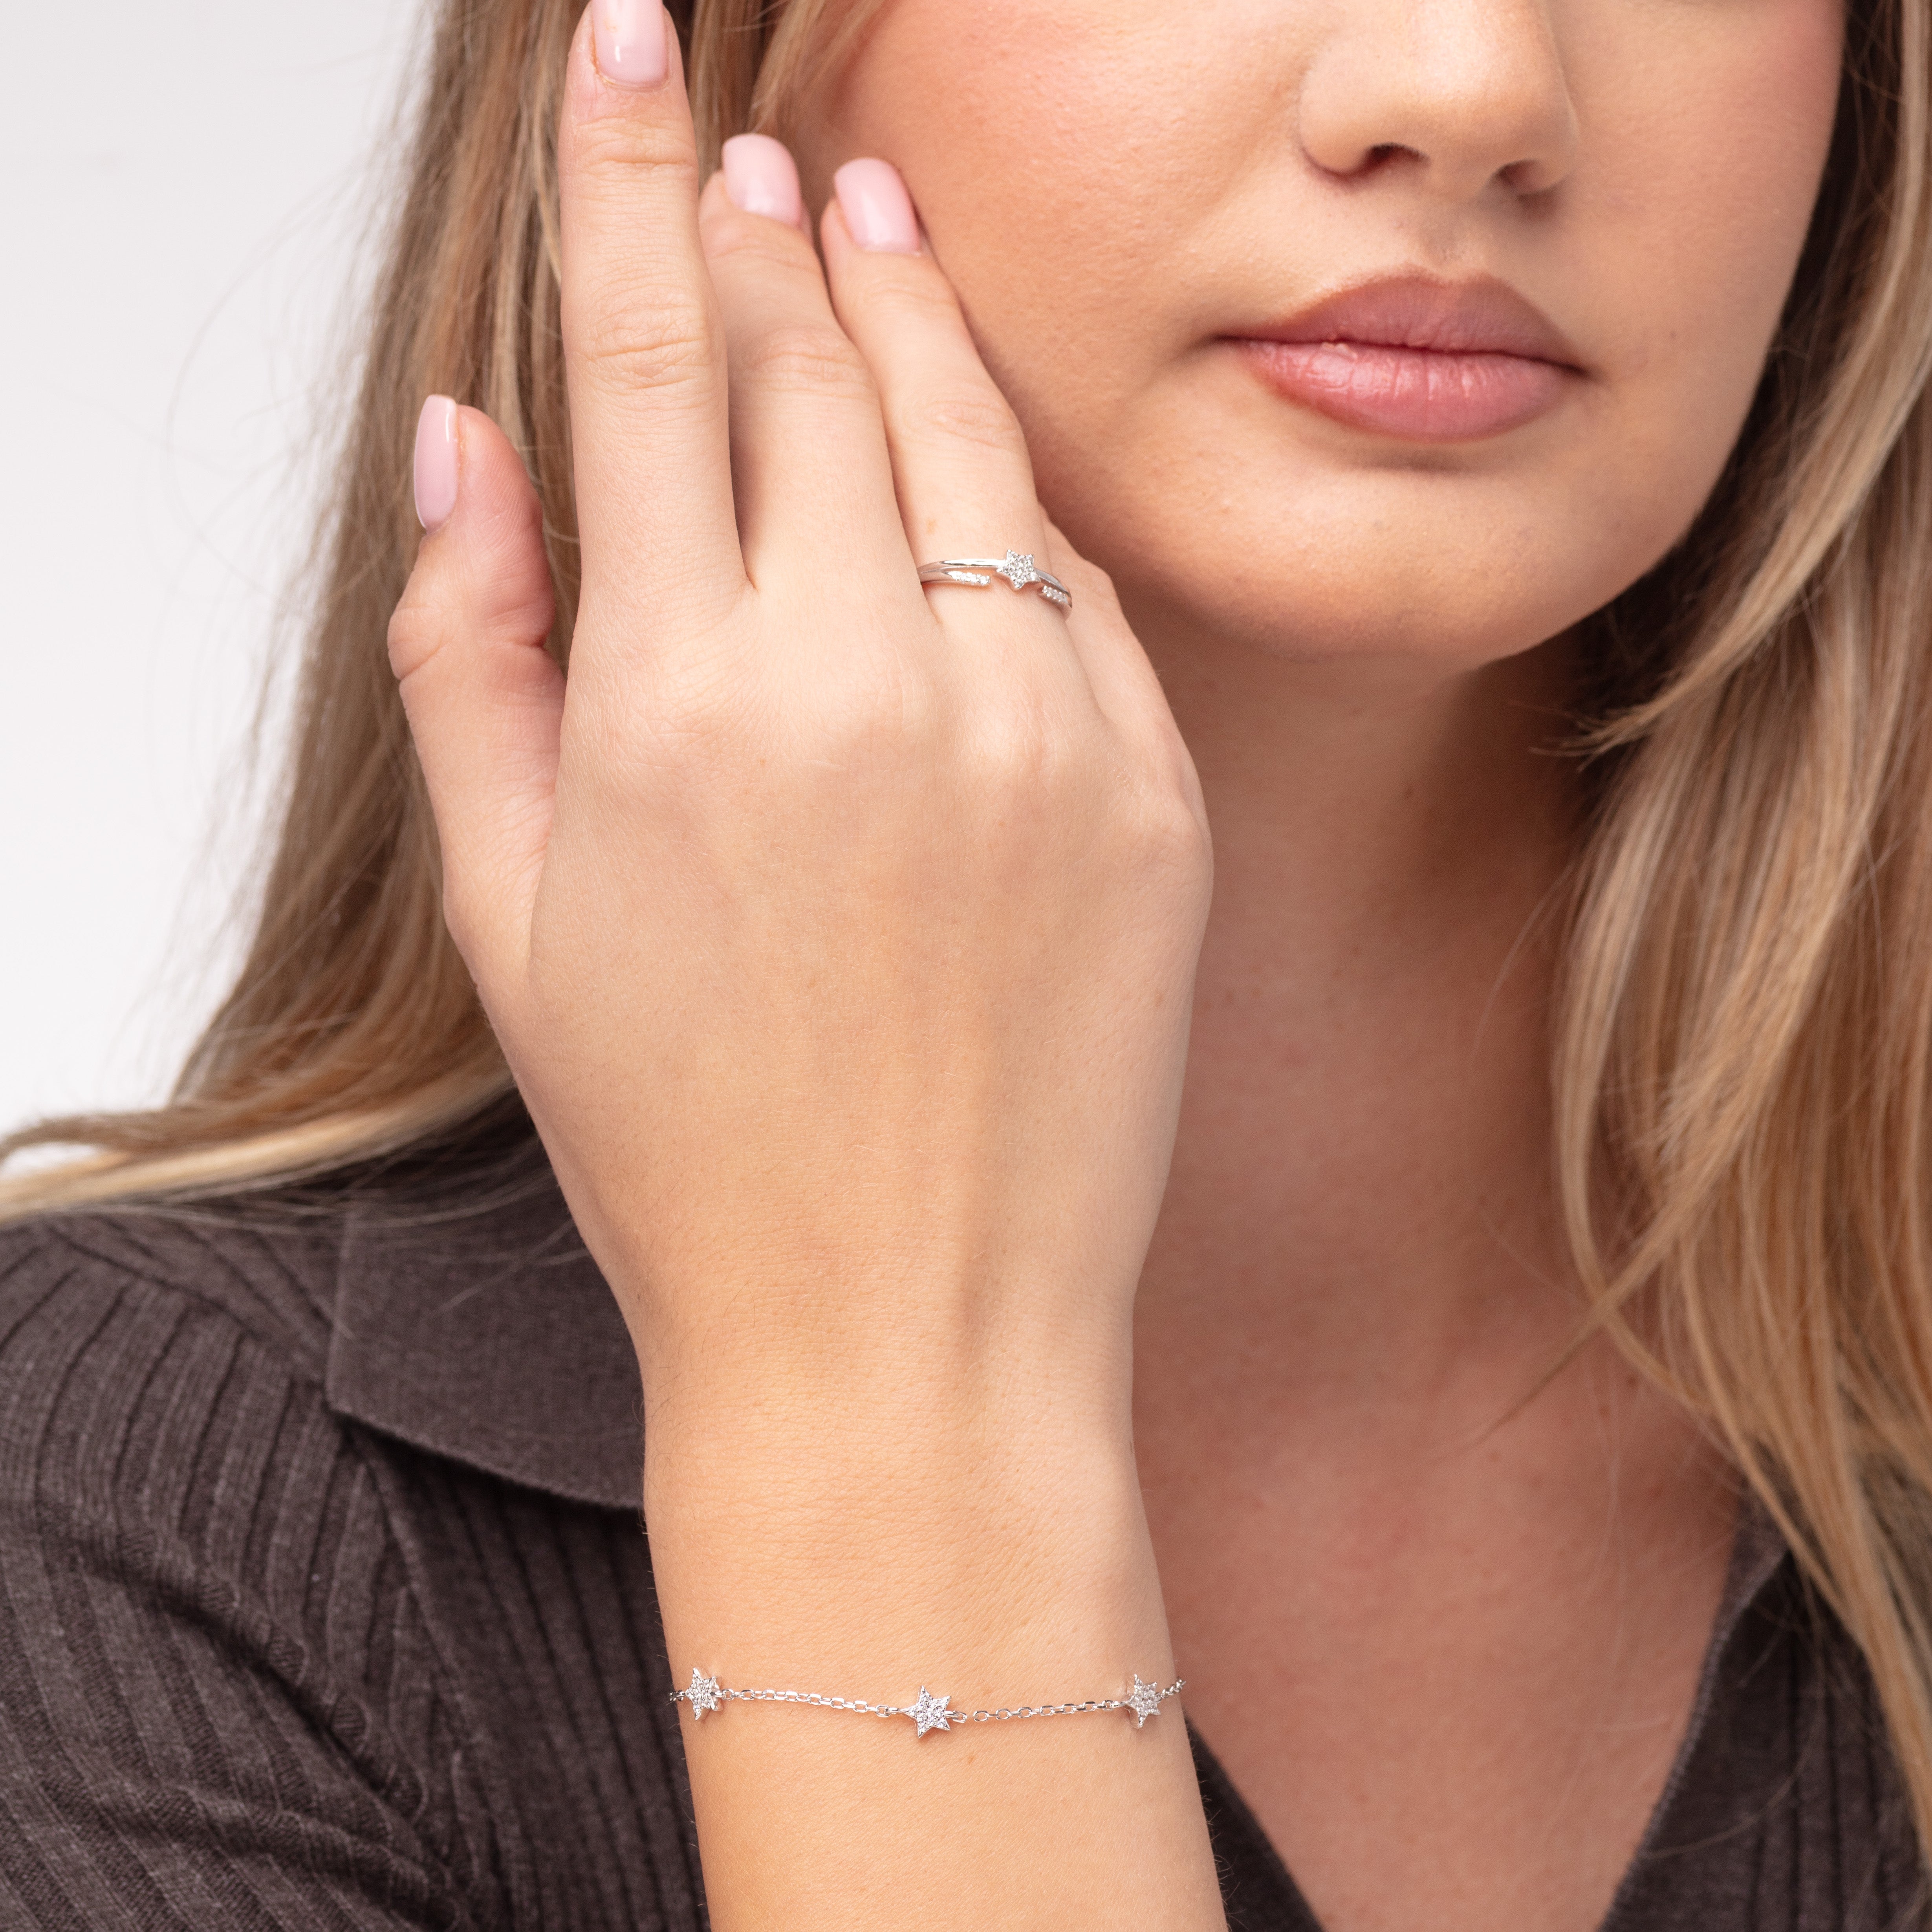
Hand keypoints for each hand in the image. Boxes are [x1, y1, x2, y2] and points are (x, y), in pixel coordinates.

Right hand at [388, 13, 1209, 1438]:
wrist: (904, 1326)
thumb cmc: (695, 1151)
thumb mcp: (513, 919)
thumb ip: (471, 657)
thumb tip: (471, 448)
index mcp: (678, 705)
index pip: (643, 359)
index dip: (630, 181)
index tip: (632, 53)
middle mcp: (861, 683)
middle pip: (813, 366)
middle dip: (773, 233)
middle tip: (757, 146)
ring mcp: (1031, 727)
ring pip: (967, 440)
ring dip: (908, 313)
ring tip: (872, 222)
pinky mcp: (1150, 790)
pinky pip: (1073, 591)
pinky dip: (1011, 518)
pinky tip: (970, 490)